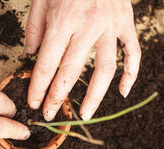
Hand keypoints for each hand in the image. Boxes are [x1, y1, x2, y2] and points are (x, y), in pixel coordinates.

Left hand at [23, 0, 140, 120]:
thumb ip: (34, 28)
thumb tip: (30, 56)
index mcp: (62, 19)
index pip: (46, 63)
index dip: (38, 86)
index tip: (33, 103)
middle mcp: (87, 25)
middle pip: (71, 71)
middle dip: (58, 97)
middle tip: (50, 115)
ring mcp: (110, 26)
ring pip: (104, 69)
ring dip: (94, 96)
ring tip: (84, 115)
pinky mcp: (126, 23)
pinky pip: (133, 53)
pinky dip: (131, 74)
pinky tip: (122, 92)